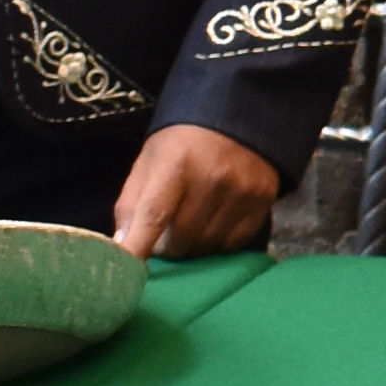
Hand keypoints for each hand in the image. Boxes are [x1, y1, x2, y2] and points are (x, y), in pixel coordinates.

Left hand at [109, 123, 279, 257]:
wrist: (240, 112)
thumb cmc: (184, 141)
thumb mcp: (150, 160)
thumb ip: (132, 202)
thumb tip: (122, 247)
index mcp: (176, 162)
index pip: (153, 214)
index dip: (138, 247)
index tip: (125, 273)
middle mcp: (213, 177)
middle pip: (180, 240)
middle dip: (166, 245)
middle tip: (164, 231)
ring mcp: (242, 191)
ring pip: (206, 247)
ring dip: (192, 246)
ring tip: (189, 225)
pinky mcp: (263, 200)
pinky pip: (233, 244)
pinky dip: (217, 243)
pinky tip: (212, 223)